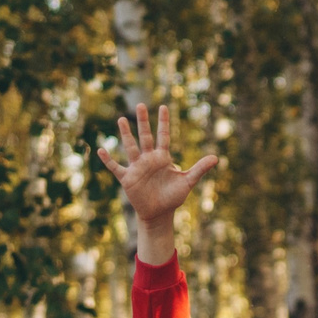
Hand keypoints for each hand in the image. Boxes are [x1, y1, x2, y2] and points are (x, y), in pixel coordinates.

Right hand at [96, 104, 217, 256]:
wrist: (159, 213)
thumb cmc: (173, 196)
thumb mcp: (188, 181)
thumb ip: (200, 169)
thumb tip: (216, 157)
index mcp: (163, 157)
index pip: (163, 135)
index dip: (164, 122)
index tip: (163, 106)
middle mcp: (149, 159)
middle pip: (145, 136)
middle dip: (143, 121)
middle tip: (140, 104)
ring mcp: (137, 167)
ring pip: (130, 147)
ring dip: (126, 134)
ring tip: (121, 119)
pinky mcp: (127, 178)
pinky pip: (116, 167)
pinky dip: (108, 160)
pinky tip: (101, 150)